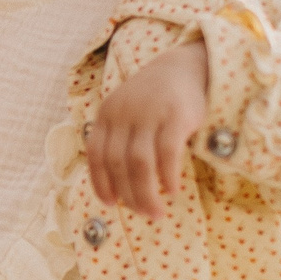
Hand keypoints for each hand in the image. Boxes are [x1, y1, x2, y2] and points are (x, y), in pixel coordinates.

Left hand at [86, 41, 209, 221]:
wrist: (184, 66)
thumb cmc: (153, 99)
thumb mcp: (126, 112)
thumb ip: (118, 140)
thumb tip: (116, 187)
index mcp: (107, 114)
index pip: (96, 154)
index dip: (100, 183)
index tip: (110, 203)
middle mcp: (124, 114)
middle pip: (118, 163)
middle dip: (128, 195)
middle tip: (143, 213)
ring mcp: (150, 114)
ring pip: (139, 163)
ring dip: (146, 193)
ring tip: (156, 212)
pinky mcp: (176, 116)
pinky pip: (167, 153)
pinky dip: (168, 176)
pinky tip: (172, 191)